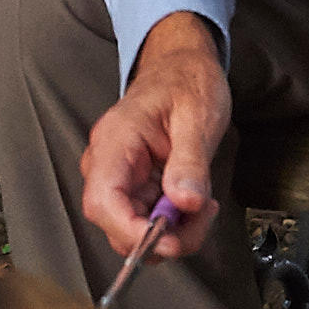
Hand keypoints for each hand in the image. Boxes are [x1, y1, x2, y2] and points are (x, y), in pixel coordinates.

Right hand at [82, 13, 234, 261]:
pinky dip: (173, 223)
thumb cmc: (186, 82)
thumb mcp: (198, 116)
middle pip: (117, 224)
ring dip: (171, 232)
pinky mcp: (133, 187)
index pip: (104, 201)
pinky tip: (194, 201)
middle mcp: (108, 163)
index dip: (131, 231)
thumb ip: (190, 161)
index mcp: (116, 141)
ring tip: (203, 205)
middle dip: (161, 236)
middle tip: (203, 216)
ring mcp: (119, 177)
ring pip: (133, 230)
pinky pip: (146, 220)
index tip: (169, 240)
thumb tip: (185, 203)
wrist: (181, 67)